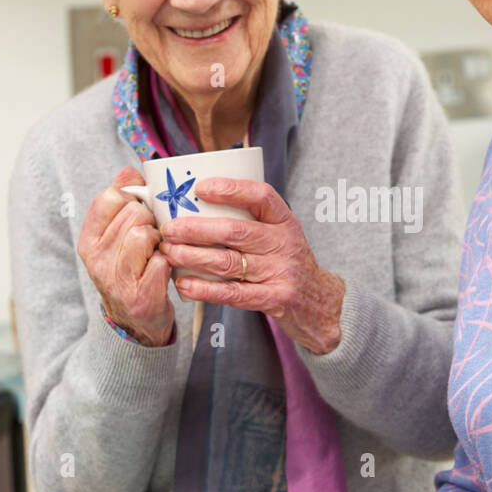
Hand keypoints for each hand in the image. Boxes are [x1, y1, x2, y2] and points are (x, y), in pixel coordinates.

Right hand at [77, 167, 174, 346]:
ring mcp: (117, 279)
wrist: (137, 324)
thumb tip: (129, 171)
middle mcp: (96, 259)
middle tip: (153, 235)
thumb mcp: (116, 238)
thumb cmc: (131, 270)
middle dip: (151, 219)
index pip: (109, 197)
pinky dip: (169, 263)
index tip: (140, 208)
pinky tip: (164, 270)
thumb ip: (121, 202)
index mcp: (88, 240)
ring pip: (144, 234)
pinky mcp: (140, 297)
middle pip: (133, 213)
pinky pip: (162, 261)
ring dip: (160, 240)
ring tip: (158, 250)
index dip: (132, 197)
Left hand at [158, 177, 344, 354]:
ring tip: (169, 253)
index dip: (230, 189)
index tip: (200, 188)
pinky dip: (205, 289)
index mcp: (284, 222)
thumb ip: (250, 222)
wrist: (321, 303)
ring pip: (228, 262)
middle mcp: (284, 244)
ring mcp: (280, 272)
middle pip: (235, 231)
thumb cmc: (288, 264)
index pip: (261, 196)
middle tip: (169, 228)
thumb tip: (196, 207)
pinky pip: (234, 293)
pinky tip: (185, 285)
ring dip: (193, 257)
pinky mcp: (275, 299)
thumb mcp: (280, 235)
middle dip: (197, 229)